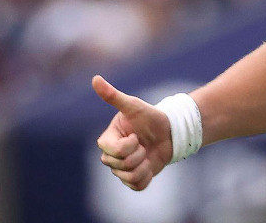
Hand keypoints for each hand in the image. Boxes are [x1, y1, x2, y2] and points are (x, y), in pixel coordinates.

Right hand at [92, 75, 172, 190]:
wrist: (170, 132)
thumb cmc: (150, 117)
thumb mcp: (133, 106)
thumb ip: (113, 96)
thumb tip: (95, 79)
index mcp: (107, 140)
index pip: (112, 151)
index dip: (128, 145)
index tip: (137, 135)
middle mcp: (111, 156)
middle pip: (120, 166)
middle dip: (138, 154)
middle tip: (144, 143)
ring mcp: (122, 169)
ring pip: (129, 177)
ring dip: (144, 165)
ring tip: (148, 153)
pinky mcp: (134, 178)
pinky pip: (137, 186)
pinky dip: (147, 176)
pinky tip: (151, 164)